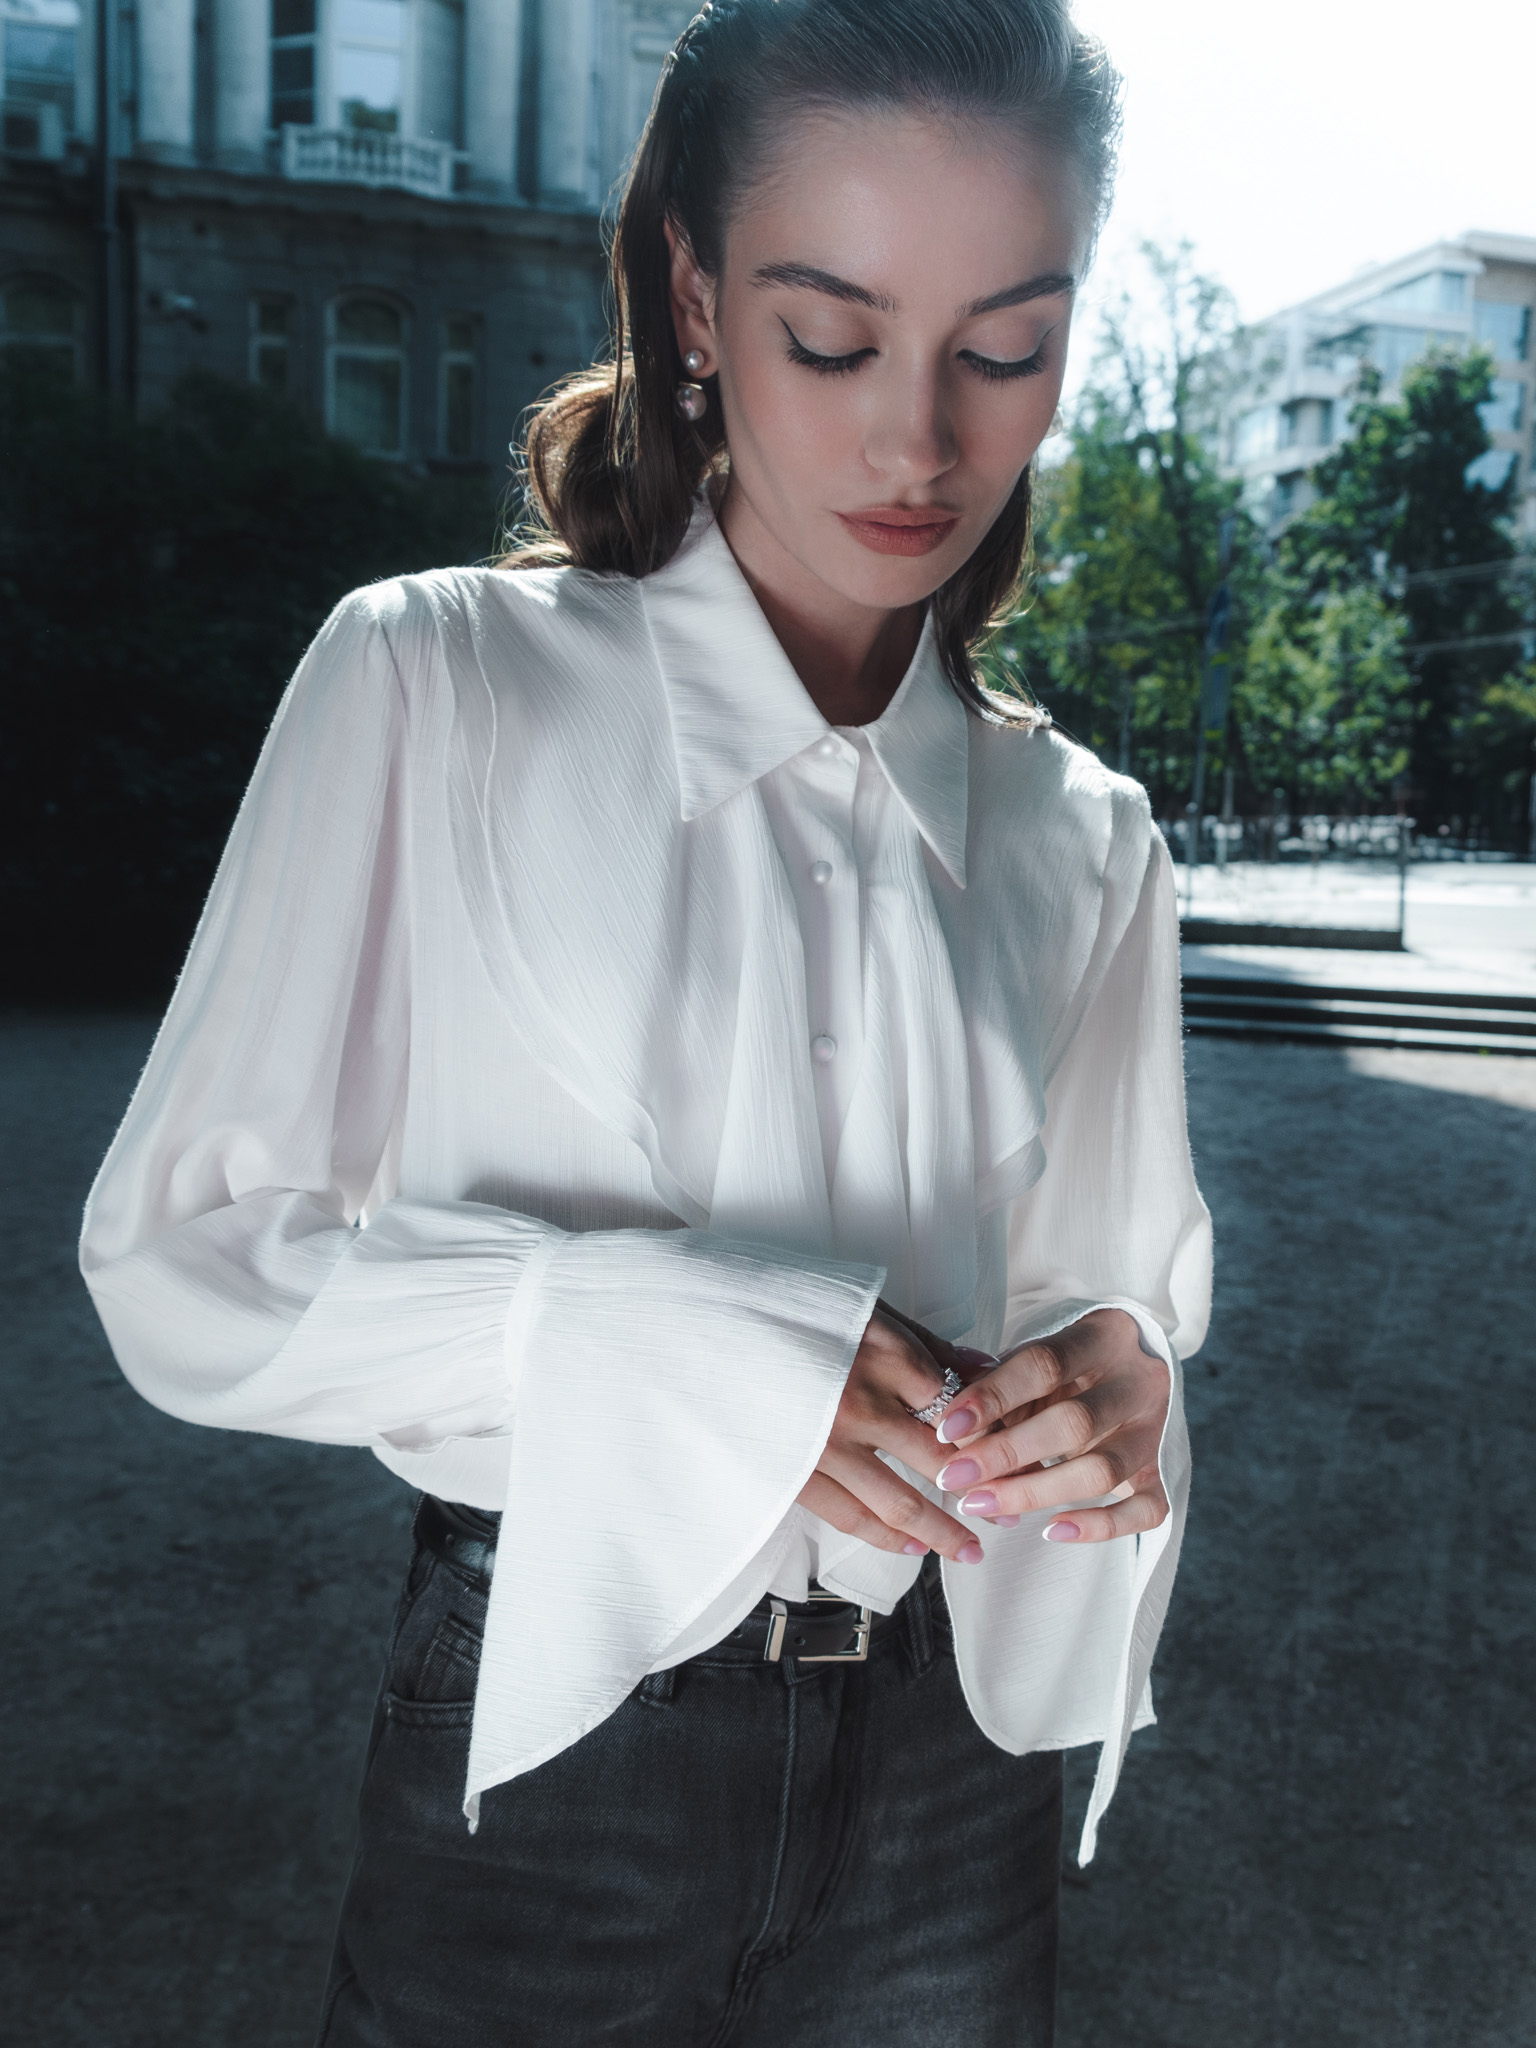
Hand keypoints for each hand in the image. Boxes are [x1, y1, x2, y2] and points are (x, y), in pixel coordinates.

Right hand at [796, 1302, 999, 1564]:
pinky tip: (914, 1547)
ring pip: (898, 1501)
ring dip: (942, 1532)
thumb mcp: (866, 1309)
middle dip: (980, 1491)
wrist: (710, 1329)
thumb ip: (929, 1344)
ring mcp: (825, 1443)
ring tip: (971, 1551)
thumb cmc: (794, 1310)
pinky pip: (850, 1515)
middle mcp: (860, 1403)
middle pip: (938, 1460)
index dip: (994, 1440)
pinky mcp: (795, 1472)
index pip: (959, 1410)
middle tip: (1008, 1514)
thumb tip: (988, 1370)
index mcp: (884, 1356)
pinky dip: (887, 1536)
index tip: (1018, 1460)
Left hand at [930, 1309, 1170, 1544]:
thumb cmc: (1064, 1367)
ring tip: (981, 1504)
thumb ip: (998, 1388)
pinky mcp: (1162, 1472)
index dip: (993, 1396)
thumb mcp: (1033, 1361)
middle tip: (954, 1478)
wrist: (1129, 1367)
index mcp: (1104, 1338)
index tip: (946, 1427)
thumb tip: (953, 1434)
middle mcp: (1138, 1382)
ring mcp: (1155, 1431)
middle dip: (1005, 1454)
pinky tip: (1052, 1531)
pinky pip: (1145, 1511)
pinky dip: (1100, 1527)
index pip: (1044, 1365)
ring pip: (1102, 1471)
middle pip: (1073, 1423)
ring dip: (1035, 1493)